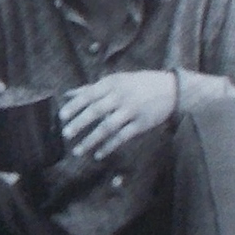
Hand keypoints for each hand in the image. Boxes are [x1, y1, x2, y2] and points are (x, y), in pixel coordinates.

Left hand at [58, 71, 180, 160]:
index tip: (61, 116)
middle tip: (65, 134)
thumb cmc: (139, 84)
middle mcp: (121, 97)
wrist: (172, 90)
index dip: (74, 106)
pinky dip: (109, 146)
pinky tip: (98, 154)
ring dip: (91, 140)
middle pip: (96, 111)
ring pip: (108, 127)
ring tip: (77, 151)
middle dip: (80, 123)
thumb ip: (91, 88)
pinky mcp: (141, 124)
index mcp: (112, 84)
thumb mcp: (116, 81)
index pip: (89, 95)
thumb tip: (68, 94)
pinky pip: (122, 137)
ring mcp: (132, 111)